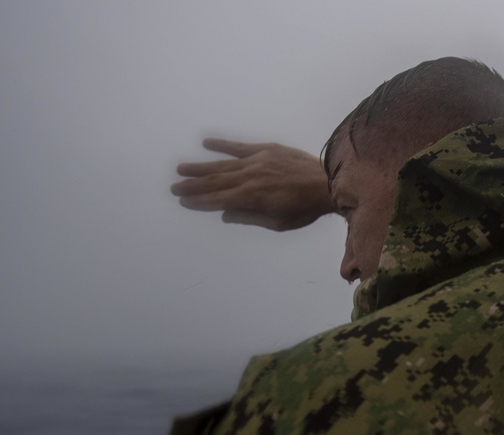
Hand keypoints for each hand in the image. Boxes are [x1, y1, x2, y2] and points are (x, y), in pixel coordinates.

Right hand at [171, 139, 334, 230]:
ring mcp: (258, 161)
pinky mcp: (268, 150)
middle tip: (174, 186)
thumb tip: (224, 214)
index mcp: (252, 197)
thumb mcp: (278, 222)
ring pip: (223, 164)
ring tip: (182, 168)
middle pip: (215, 181)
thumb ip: (249, 217)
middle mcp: (250, 177)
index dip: (198, 201)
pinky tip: (206, 143)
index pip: (218, 199)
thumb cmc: (305, 208)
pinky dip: (222, 145)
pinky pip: (240, 147)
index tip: (182, 200)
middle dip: (193, 185)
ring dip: (201, 167)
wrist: (329, 183)